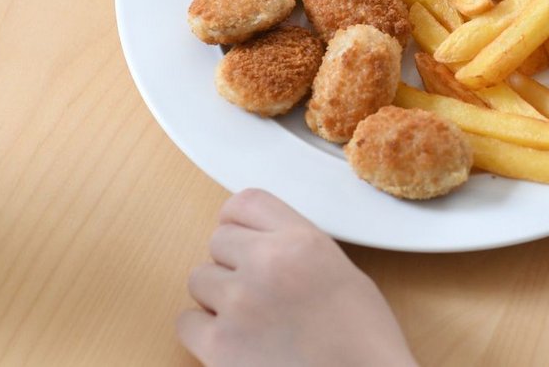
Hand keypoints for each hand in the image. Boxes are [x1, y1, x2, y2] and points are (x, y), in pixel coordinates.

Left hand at [178, 189, 416, 366]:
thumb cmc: (362, 342)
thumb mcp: (343, 273)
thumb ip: (298, 248)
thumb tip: (259, 243)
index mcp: (303, 242)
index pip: (246, 203)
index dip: (239, 222)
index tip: (241, 238)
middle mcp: (267, 264)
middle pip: (218, 241)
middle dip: (232, 264)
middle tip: (256, 292)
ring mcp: (239, 304)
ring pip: (198, 279)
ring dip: (217, 297)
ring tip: (248, 321)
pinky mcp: (219, 346)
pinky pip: (186, 322)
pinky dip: (203, 334)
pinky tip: (234, 344)